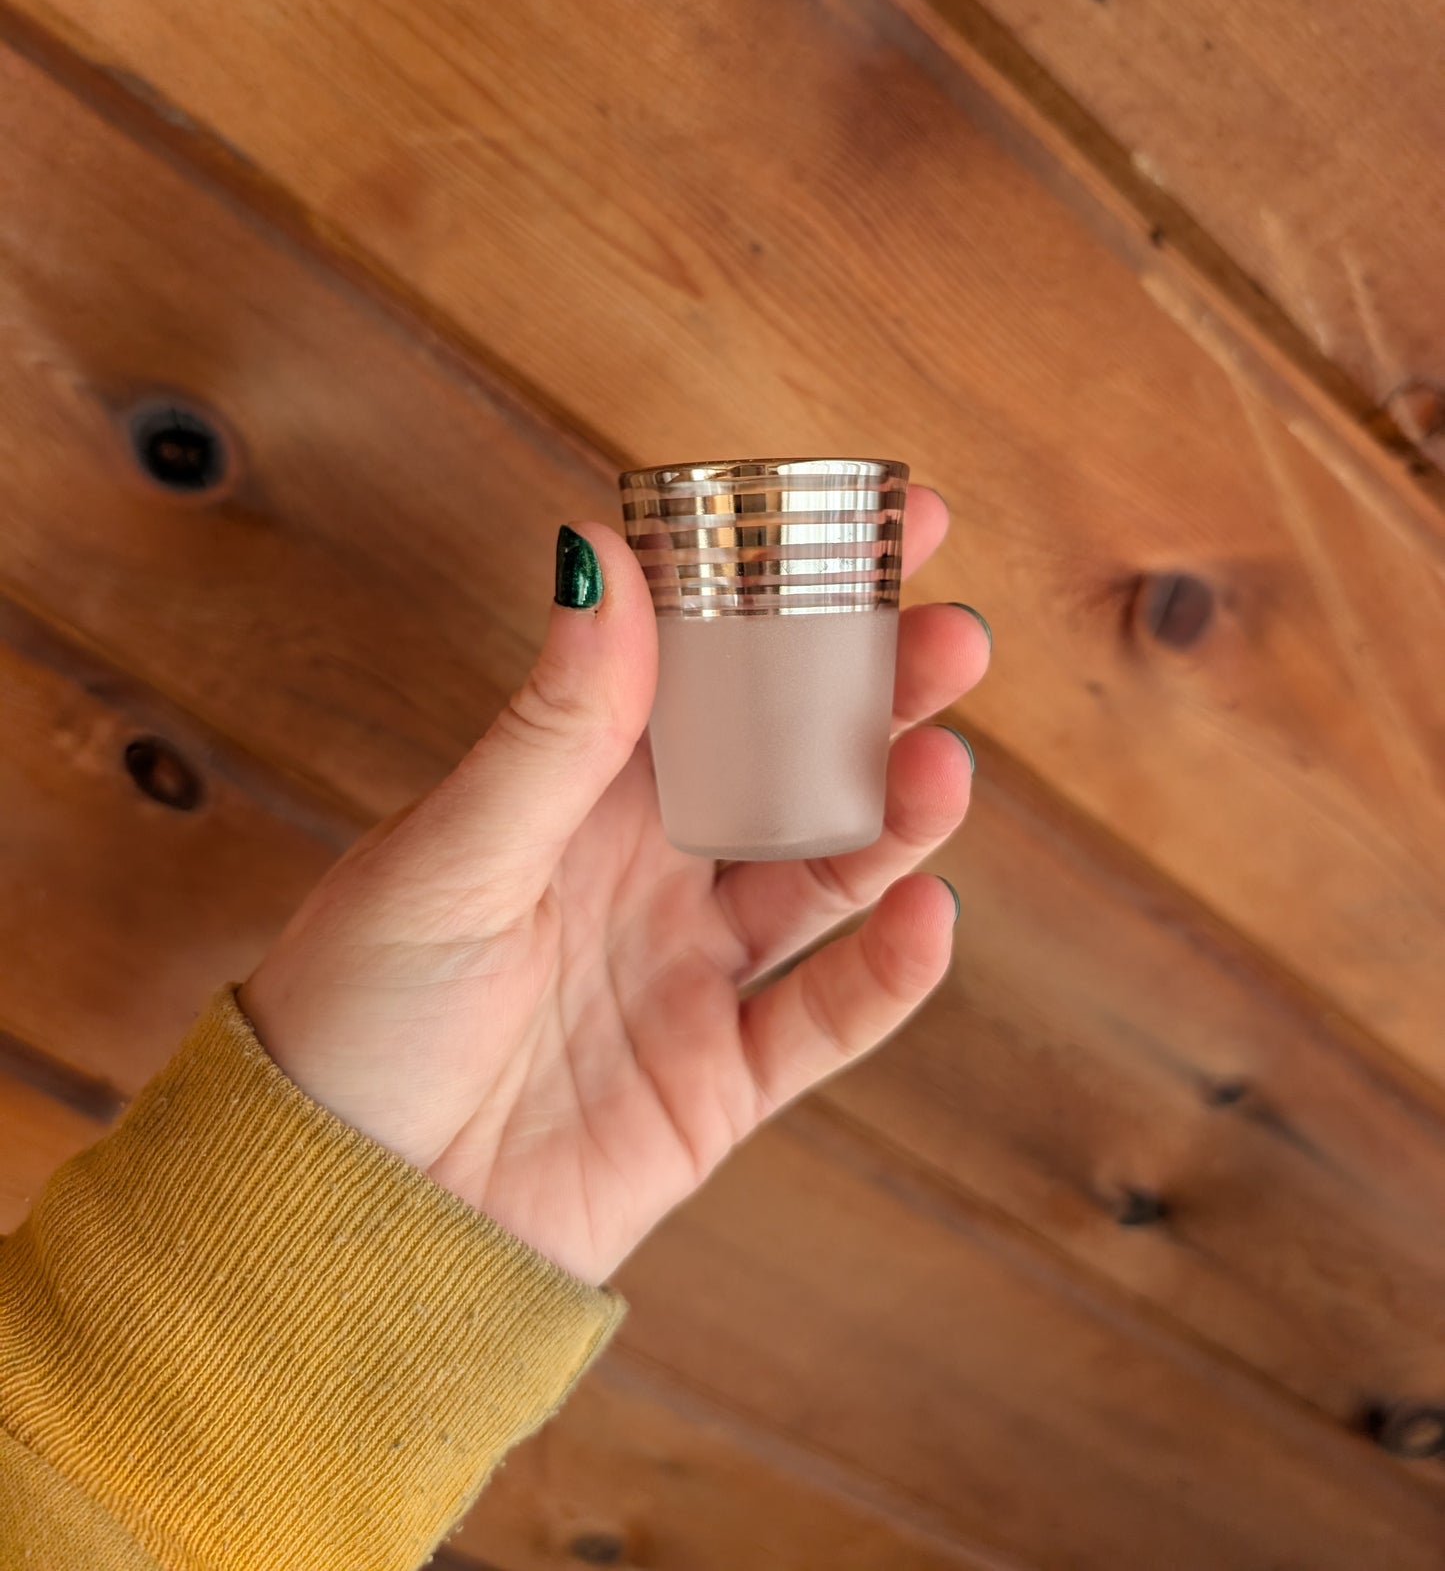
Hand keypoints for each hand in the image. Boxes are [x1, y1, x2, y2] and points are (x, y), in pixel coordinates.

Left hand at [241, 487, 987, 1283]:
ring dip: (895, 819)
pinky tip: (926, 915)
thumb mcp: (450, 855)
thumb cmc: (356, 1016)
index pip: (710, 664)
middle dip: (878, 694)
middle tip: (953, 638)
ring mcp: (691, 970)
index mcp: (577, 789)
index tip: (886, 523)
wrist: (337, 1218)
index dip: (796, 591)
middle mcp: (649, 866)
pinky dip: (885, 974)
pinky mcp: (720, 1081)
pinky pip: (823, 1017)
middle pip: (792, 760)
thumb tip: (602, 550)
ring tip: (943, 769)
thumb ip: (552, 722)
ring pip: (826, 874)